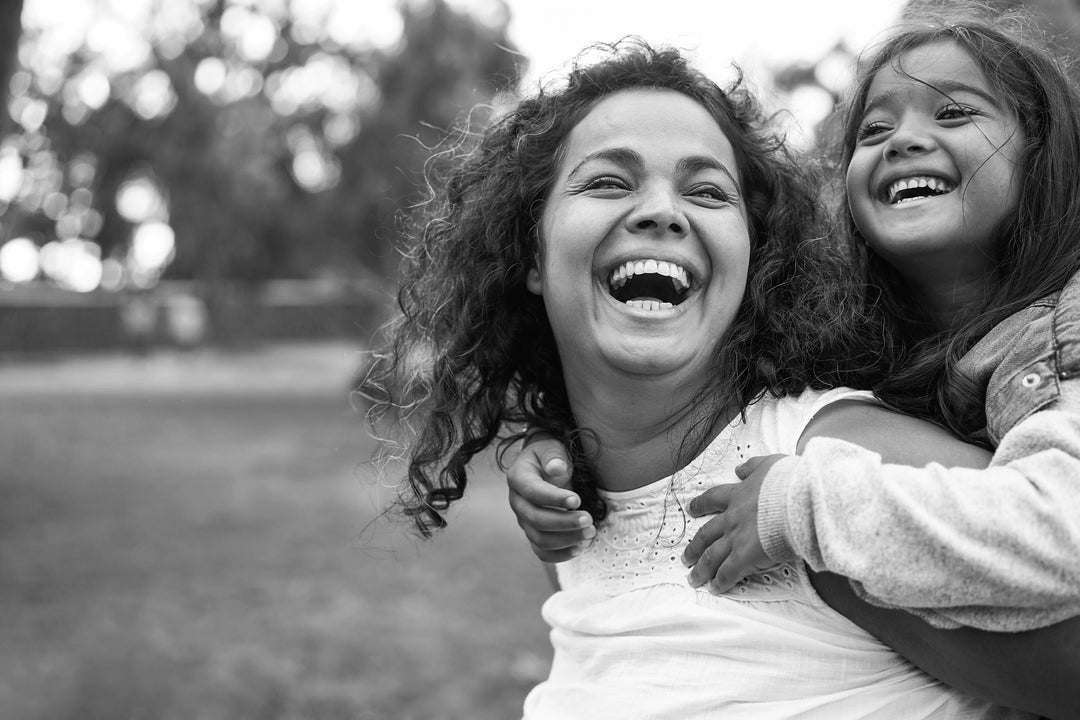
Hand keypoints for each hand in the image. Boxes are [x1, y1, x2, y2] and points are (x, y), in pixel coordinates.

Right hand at [507, 435, 594, 562]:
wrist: (546, 465)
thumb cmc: (551, 455)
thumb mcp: (551, 447)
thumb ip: (553, 456)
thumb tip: (556, 469)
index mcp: (518, 478)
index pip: (532, 492)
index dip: (554, 498)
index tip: (577, 500)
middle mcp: (517, 502)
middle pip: (535, 519)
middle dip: (564, 523)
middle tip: (589, 520)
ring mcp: (524, 520)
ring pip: (539, 539)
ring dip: (566, 540)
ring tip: (590, 533)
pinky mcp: (534, 533)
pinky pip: (542, 552)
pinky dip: (561, 554)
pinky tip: (580, 547)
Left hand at [681, 454, 786, 592]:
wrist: (798, 501)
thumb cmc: (789, 482)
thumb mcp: (769, 464)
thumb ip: (753, 466)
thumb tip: (739, 468)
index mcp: (739, 495)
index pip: (713, 499)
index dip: (701, 505)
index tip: (691, 509)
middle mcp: (732, 518)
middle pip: (706, 534)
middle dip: (694, 547)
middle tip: (685, 556)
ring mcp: (736, 539)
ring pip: (711, 556)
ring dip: (701, 569)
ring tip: (693, 578)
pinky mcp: (745, 557)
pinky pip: (728, 573)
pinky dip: (720, 582)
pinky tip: (715, 589)